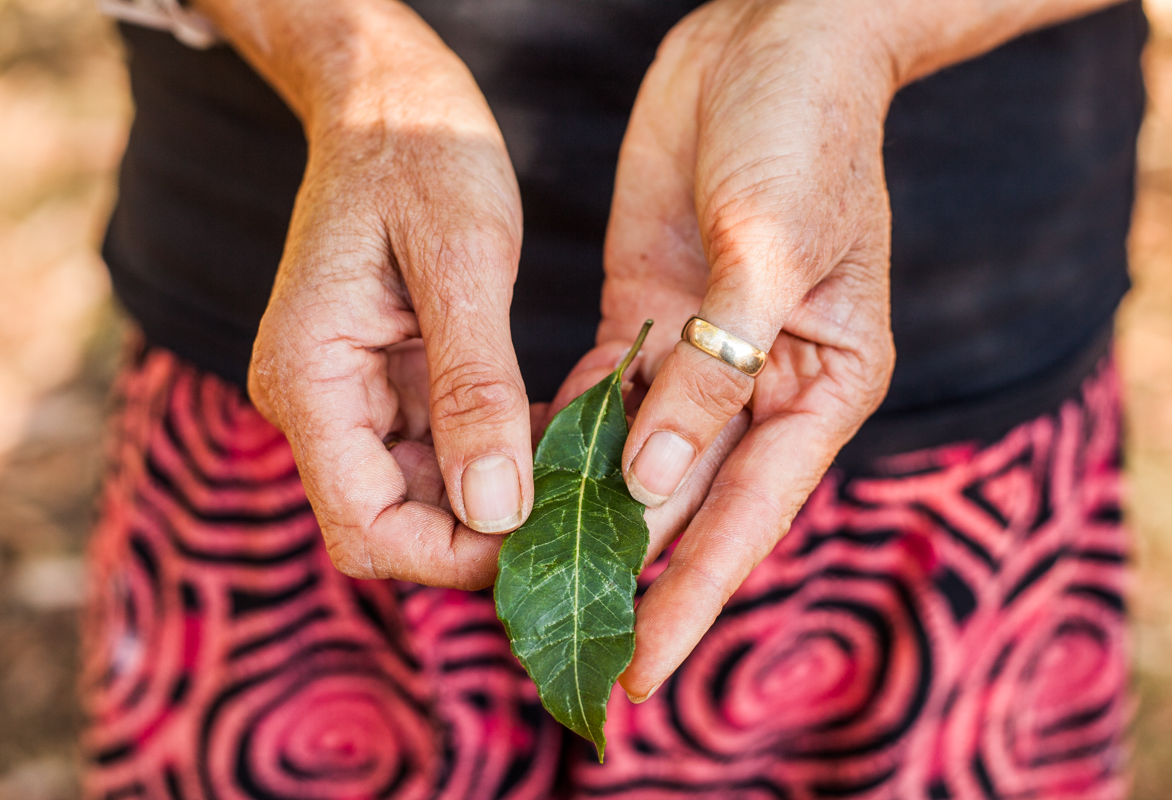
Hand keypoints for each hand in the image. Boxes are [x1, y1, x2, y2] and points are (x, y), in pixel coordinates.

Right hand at [200, 1, 534, 588]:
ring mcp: (353, 398)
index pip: (365, 526)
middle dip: (489, 533)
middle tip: (585, 507)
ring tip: (584, 464)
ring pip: (429, 497)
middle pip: (396, 525)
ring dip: (506, 496)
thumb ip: (473, 389)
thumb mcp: (460, 264)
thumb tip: (496, 510)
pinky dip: (505, 454)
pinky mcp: (391, 384)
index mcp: (310, 380)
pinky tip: (562, 428)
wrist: (389, 101)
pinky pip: (449, 451)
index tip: (544, 537)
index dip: (451, 555)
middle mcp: (319, 404)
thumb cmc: (420, 155)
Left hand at [601, 0, 897, 701]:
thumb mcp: (766, 245)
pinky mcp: (648, 311)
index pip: (750, 512)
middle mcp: (762, 381)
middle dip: (634, 572)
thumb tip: (651, 479)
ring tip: (531, 579)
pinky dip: (569, 435)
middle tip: (570, 641)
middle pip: (690, 499)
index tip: (644, 666)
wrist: (775, 39)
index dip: (694, 593)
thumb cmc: (803, 132)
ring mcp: (701, 350)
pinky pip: (605, 393)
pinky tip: (522, 474)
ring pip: (640, 455)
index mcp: (822, 381)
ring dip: (589, 513)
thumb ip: (713, 367)